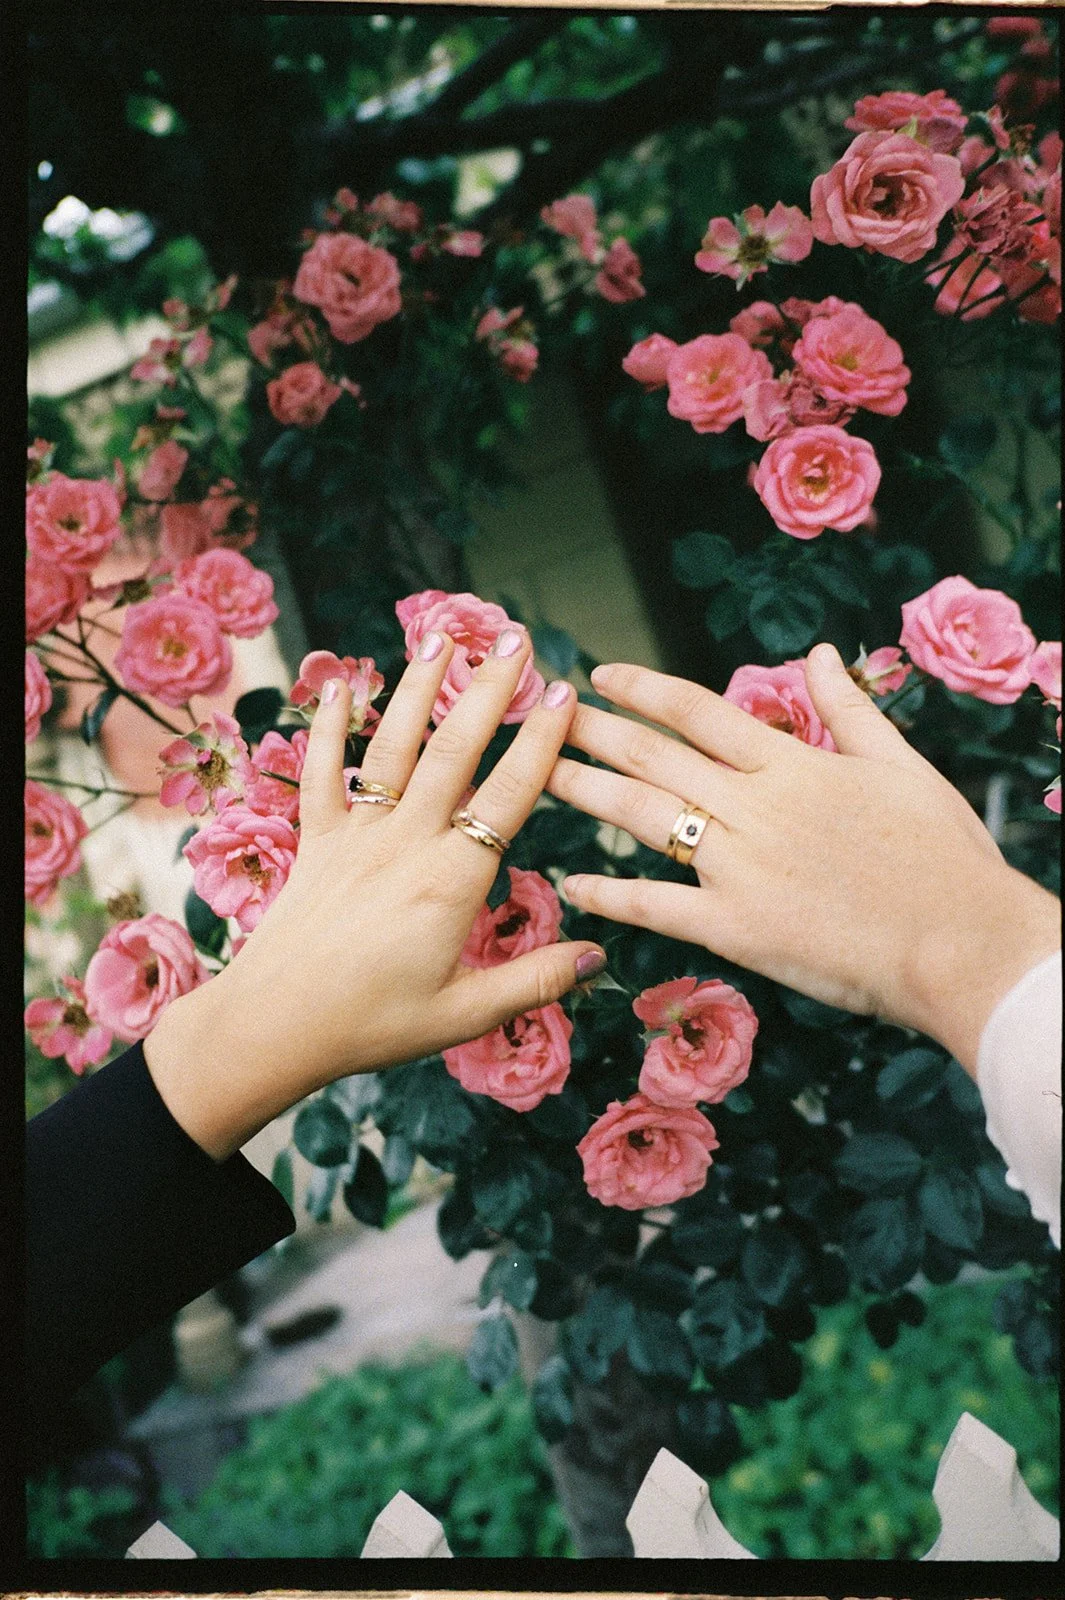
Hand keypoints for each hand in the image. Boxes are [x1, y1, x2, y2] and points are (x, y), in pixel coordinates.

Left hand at [145, 628, 604, 1159]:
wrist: (273, 1026)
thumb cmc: (371, 1024)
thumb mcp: (464, 1013)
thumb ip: (535, 981)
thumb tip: (600, 956)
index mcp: (451, 882)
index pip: (508, 796)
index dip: (540, 741)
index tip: (563, 694)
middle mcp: (405, 843)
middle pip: (454, 750)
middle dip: (487, 689)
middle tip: (515, 638)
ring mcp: (355, 835)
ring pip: (392, 746)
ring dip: (418, 687)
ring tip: (442, 635)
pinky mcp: (314, 841)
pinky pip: (319, 772)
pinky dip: (327, 726)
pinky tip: (338, 683)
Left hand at [548, 644, 1058, 1073]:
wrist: (960, 940)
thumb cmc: (942, 854)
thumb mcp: (901, 764)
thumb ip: (849, 708)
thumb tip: (820, 653)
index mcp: (790, 764)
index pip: (696, 712)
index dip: (640, 690)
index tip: (599, 676)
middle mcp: (753, 807)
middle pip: (654, 758)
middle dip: (592, 733)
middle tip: (541, 717)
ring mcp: (738, 866)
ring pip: (644, 818)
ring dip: (587, 793)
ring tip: (541, 776)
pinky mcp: (735, 926)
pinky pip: (657, 905)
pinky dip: (611, 895)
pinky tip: (573, 885)